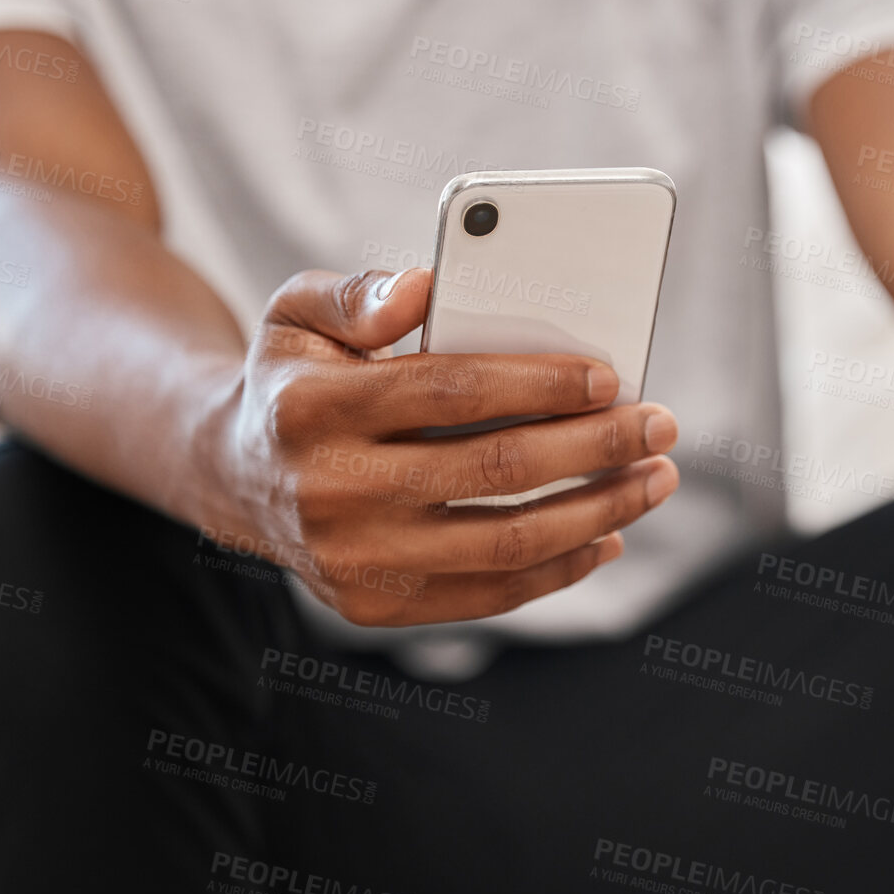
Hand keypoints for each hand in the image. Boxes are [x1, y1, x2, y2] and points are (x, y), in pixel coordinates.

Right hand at [200, 267, 678, 625]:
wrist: (233, 476)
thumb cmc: (295, 380)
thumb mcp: (296, 311)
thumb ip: (358, 293)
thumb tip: (425, 287)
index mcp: (311, 408)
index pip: (450, 390)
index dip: (541, 384)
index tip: (610, 378)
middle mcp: (329, 492)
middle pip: (495, 469)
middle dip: (596, 446)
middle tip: (660, 426)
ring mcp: (353, 560)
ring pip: (507, 542)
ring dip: (599, 512)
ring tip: (654, 480)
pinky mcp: (375, 606)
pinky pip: (491, 594)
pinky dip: (561, 567)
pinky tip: (607, 534)